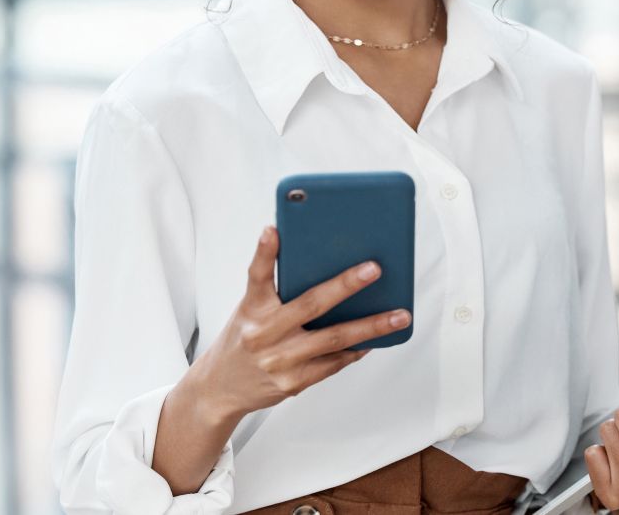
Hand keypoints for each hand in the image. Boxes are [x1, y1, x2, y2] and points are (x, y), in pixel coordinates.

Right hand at [189, 225, 411, 421]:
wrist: (219, 387)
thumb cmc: (243, 338)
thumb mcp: (250, 309)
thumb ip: (277, 289)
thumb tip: (323, 264)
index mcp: (251, 308)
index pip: (258, 275)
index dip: (265, 252)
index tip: (273, 230)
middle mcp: (264, 334)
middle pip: (310, 305)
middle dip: (346, 285)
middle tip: (374, 269)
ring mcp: (280, 361)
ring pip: (333, 339)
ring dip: (371, 327)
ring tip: (399, 315)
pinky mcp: (293, 383)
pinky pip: (333, 364)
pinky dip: (356, 349)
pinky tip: (375, 339)